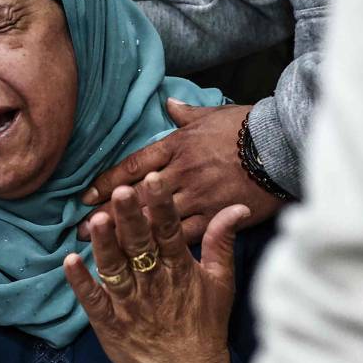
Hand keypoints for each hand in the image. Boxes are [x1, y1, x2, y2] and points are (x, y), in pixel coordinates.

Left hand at [65, 175, 244, 362]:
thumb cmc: (205, 326)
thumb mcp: (221, 282)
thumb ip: (221, 241)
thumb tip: (235, 207)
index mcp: (180, 269)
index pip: (170, 231)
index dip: (161, 206)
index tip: (153, 181)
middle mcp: (153, 283)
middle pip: (139, 245)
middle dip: (130, 218)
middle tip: (122, 192)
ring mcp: (129, 304)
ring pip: (115, 268)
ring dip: (104, 245)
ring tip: (97, 220)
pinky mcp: (109, 323)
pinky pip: (93, 300)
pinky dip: (81, 283)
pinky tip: (70, 262)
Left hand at [82, 100, 283, 242]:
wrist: (281, 144)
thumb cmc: (247, 127)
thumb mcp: (212, 115)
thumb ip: (185, 114)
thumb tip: (168, 102)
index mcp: (177, 146)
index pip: (133, 165)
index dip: (107, 181)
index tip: (86, 195)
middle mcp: (181, 171)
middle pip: (135, 196)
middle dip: (107, 214)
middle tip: (81, 228)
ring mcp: (198, 194)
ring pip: (154, 218)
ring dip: (126, 234)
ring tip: (103, 248)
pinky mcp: (216, 214)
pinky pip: (184, 234)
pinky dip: (162, 247)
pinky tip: (144, 260)